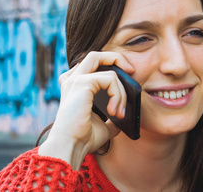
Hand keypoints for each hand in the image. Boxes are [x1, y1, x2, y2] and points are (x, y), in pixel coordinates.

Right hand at [38, 51, 134, 169]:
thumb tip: (128, 113)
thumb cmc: (84, 138)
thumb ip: (113, 114)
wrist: (71, 147)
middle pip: (96, 55)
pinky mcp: (82, 83)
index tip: (128, 76)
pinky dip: (118, 94)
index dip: (111, 65)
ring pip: (107, 68)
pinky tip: (114, 112)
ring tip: (120, 112)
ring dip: (121, 89)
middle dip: (117, 58)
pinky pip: (110, 79)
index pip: (94, 65)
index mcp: (75, 87)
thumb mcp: (104, 124)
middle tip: (132, 71)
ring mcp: (76, 80)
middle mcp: (72, 80)